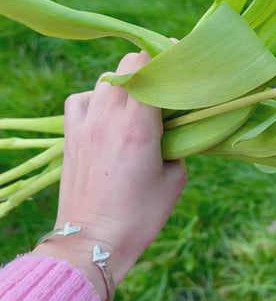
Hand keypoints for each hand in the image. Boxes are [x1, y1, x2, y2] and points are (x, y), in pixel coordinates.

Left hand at [32, 52, 186, 300]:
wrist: (93, 241)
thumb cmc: (138, 217)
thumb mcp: (175, 181)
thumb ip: (178, 146)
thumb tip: (174, 131)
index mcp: (139, 127)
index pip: (149, 69)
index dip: (166, 59)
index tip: (180, 61)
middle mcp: (108, 119)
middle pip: (126, 66)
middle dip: (148, 67)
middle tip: (163, 85)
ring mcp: (85, 126)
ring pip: (104, 81)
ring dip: (124, 83)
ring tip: (137, 101)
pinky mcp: (70, 138)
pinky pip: (80, 100)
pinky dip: (94, 98)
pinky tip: (105, 113)